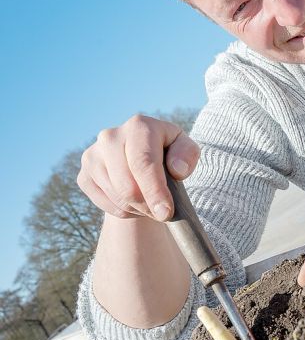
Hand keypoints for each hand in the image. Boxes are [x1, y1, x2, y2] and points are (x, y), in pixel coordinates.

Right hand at [78, 114, 199, 220]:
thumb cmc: (169, 154)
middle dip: (148, 205)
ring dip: (138, 209)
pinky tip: (135, 202)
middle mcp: (110, 137)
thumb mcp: (186, 150)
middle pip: (127, 184)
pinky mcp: (83, 176)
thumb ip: (187, 155)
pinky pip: (105, 204)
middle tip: (163, 213)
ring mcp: (93, 156)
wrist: (140, 160)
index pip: (143, 163)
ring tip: (152, 203)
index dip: (154, 191)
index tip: (166, 212)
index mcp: (139, 126)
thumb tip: (176, 169)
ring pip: (116, 196)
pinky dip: (124, 211)